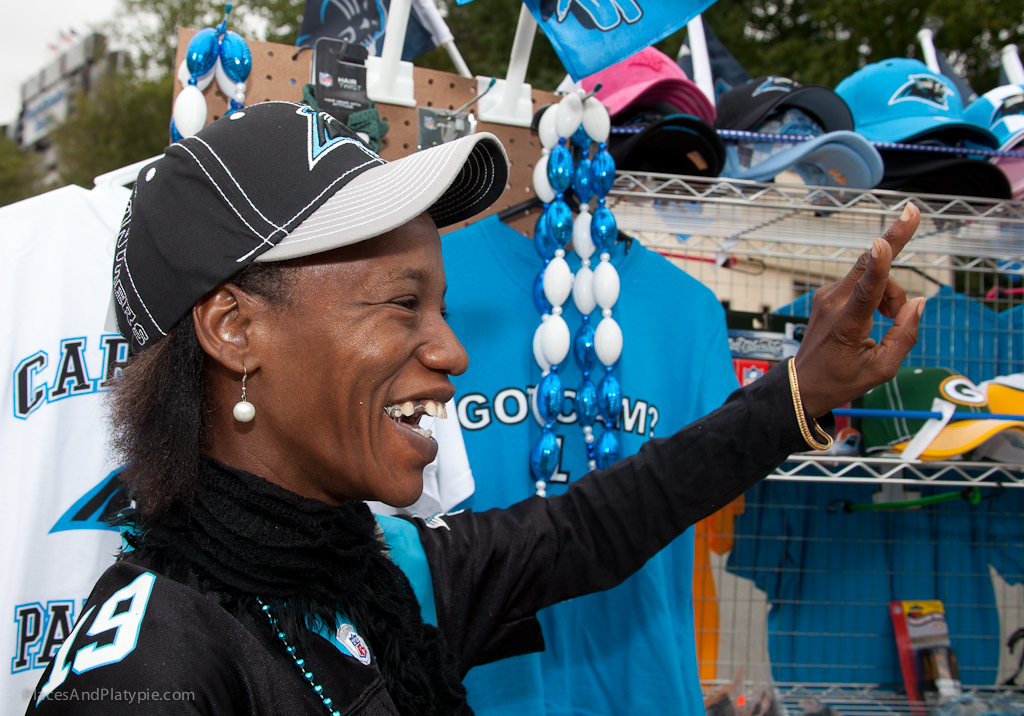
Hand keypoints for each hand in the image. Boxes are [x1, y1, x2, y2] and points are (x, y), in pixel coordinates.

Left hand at [794, 203, 925, 416]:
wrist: (803, 384)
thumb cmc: (842, 379)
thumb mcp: (883, 368)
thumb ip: (905, 335)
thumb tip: (920, 303)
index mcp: (846, 325)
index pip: (866, 290)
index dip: (880, 263)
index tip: (883, 239)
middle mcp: (833, 304)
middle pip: (868, 264)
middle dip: (895, 252)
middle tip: (912, 227)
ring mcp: (826, 296)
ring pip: (869, 273)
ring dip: (888, 290)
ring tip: (889, 319)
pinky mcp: (826, 294)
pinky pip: (860, 281)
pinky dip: (876, 292)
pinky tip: (876, 315)